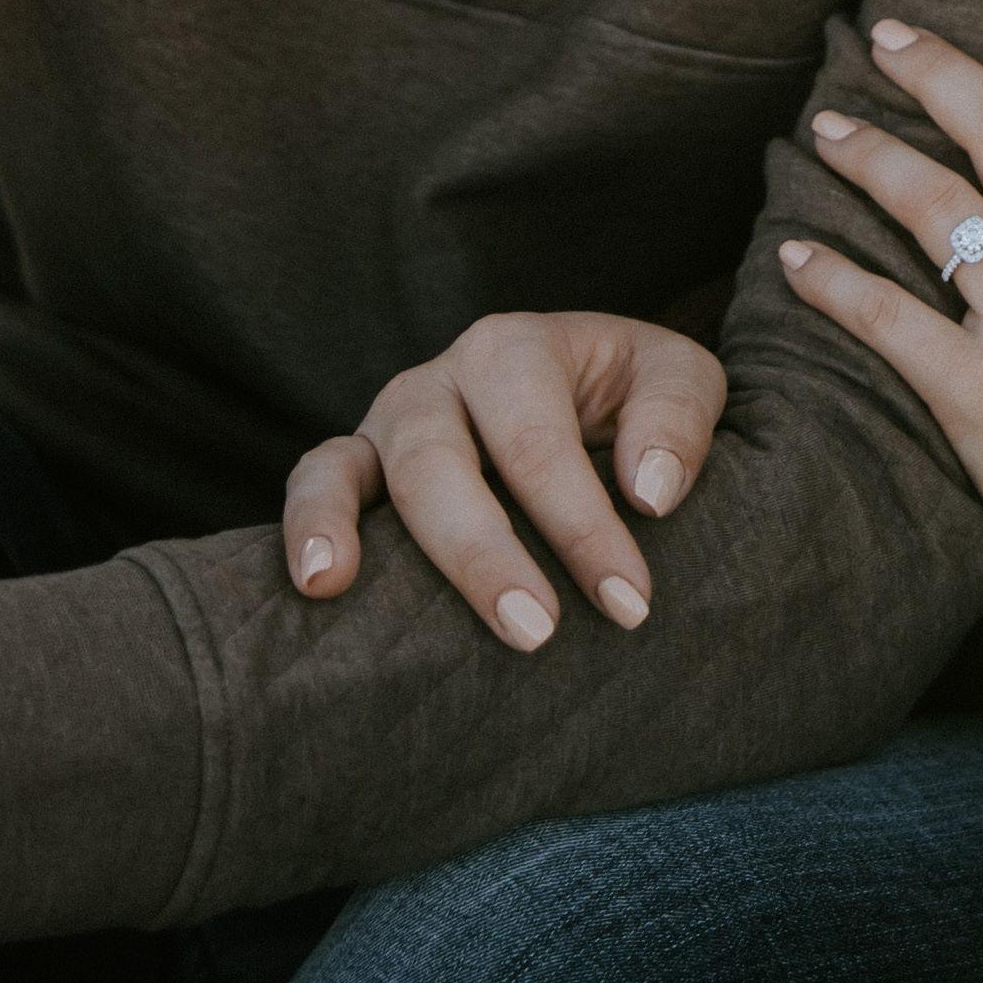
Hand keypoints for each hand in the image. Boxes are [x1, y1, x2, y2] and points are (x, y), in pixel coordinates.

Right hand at [283, 308, 730, 647]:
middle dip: (483, 552)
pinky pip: (314, 479)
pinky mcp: (359, 464)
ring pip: (354, 468)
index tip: (629, 603)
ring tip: (338, 590)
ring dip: (352, 532)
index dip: (581, 525)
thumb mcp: (678, 381)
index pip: (540, 442)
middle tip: (536, 633)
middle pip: (440, 461)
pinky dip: (304, 522)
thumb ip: (675, 419)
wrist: (588, 390)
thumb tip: (648, 492)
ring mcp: (389, 421)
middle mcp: (440, 380)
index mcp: (516, 349)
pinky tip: (315, 584)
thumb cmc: (634, 396)